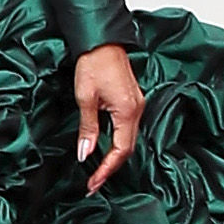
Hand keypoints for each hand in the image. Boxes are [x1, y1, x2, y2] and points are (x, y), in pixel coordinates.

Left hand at [74, 44, 142, 194]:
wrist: (102, 39)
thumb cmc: (94, 62)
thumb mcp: (85, 97)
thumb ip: (88, 128)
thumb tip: (85, 153)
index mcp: (128, 111)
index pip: (120, 151)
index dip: (106, 170)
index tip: (93, 183)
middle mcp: (137, 110)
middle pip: (127, 149)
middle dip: (110, 168)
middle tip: (93, 183)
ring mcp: (136, 105)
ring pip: (128, 140)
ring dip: (113, 156)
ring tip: (97, 171)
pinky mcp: (132, 100)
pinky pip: (127, 128)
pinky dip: (116, 142)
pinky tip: (105, 148)